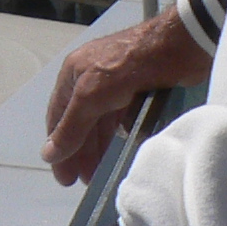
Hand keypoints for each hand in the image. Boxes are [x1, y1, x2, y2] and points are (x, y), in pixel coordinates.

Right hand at [42, 6, 212, 185]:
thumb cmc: (128, 66)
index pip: (58, 116)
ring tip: (99, 172)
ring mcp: (116, 82)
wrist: (179, 44)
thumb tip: (47, 155)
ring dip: (98, 146)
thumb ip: (71, 127)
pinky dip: (118, 133)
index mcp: (74, 72)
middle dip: (80, 151)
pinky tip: (120, 149)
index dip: (58, 147)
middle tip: (83, 180)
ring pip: (101, 121)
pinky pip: (122, 116)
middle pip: (79, 121)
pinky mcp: (138, 88)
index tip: (64, 177)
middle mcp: (91, 76)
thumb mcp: (92, 96)